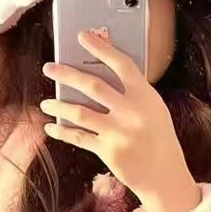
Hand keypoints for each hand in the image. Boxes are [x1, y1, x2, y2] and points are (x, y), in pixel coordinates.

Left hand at [41, 30, 201, 211]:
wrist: (164, 175)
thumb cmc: (158, 139)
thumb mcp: (154, 110)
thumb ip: (132, 94)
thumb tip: (99, 76)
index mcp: (145, 96)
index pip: (121, 64)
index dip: (101, 48)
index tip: (82, 36)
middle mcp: (132, 111)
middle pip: (93, 85)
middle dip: (66, 74)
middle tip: (49, 68)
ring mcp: (119, 131)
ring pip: (79, 112)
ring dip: (58, 106)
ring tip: (46, 103)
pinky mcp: (108, 150)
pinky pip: (78, 137)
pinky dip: (62, 132)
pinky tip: (52, 128)